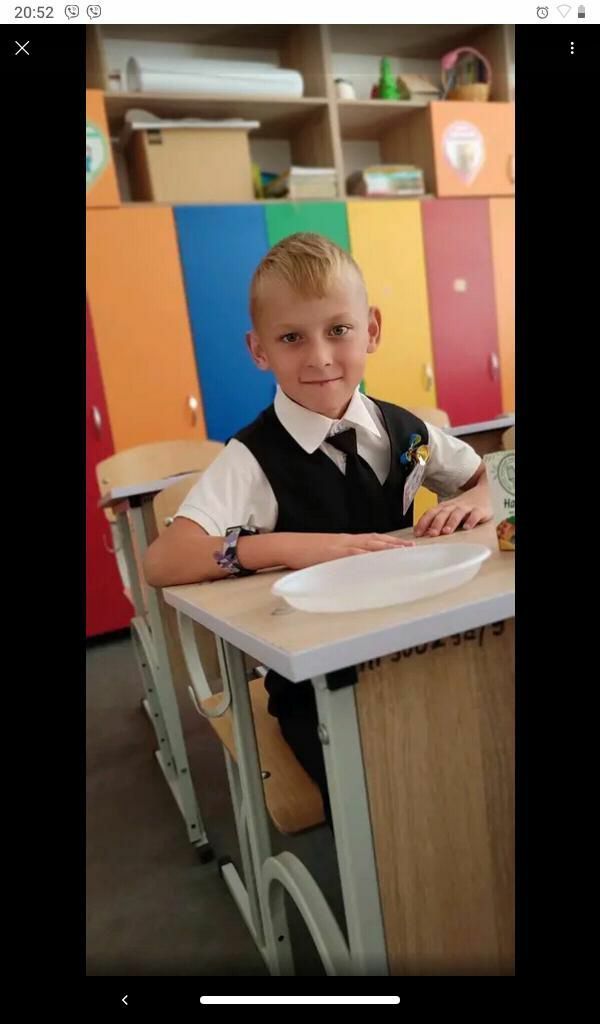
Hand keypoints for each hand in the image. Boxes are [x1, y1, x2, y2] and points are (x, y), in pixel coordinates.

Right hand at [280, 532, 414, 570]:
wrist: (288, 545)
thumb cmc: (305, 551)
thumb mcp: (327, 553)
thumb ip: (342, 558)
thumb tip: (353, 567)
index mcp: (346, 540)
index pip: (372, 539)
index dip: (389, 542)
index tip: (404, 545)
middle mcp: (346, 540)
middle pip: (375, 540)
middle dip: (394, 544)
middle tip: (411, 548)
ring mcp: (340, 546)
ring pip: (368, 545)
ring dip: (386, 549)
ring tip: (401, 553)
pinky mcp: (333, 554)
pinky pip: (353, 555)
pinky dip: (366, 557)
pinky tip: (376, 560)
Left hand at [414, 492, 491, 537]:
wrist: (485, 491)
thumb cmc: (464, 506)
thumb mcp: (449, 511)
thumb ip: (437, 521)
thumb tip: (423, 533)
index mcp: (445, 507)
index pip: (431, 513)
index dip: (423, 522)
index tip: (417, 533)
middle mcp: (454, 506)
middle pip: (443, 514)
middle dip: (436, 523)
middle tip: (431, 534)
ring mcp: (467, 508)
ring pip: (457, 514)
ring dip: (451, 522)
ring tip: (446, 532)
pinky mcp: (480, 510)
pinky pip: (475, 515)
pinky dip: (471, 520)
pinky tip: (467, 527)